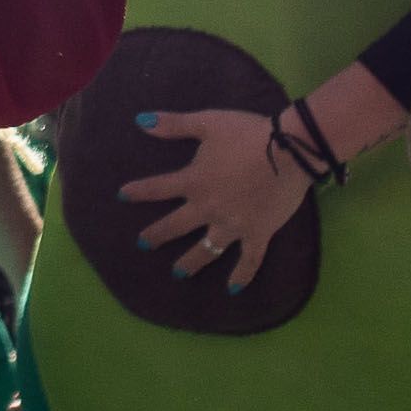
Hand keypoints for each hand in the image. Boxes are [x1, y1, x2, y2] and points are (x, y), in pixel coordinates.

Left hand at [119, 109, 314, 289]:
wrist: (288, 150)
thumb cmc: (247, 133)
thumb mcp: (207, 122)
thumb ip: (174, 125)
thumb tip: (140, 121)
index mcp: (194, 181)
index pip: (158, 188)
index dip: (139, 191)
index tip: (122, 196)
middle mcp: (207, 208)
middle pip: (175, 226)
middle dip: (157, 235)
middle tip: (144, 244)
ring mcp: (232, 225)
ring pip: (206, 250)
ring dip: (190, 262)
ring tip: (178, 272)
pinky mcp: (257, 233)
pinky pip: (248, 260)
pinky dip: (242, 276)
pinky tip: (233, 289)